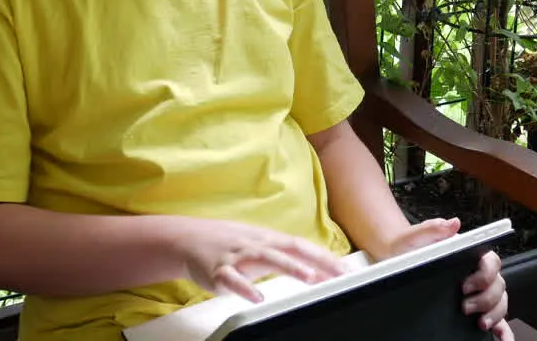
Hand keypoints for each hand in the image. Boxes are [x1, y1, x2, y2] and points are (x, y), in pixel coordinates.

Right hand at [169, 218, 350, 302]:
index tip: (348, 271)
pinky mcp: (220, 270)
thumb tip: (320, 271)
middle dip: (317, 261)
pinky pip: (233, 280)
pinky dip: (245, 288)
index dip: (326, 257)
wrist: (189, 238)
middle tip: (339, 274)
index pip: (303, 247)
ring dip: (290, 267)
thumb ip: (287, 258)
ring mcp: (238, 255)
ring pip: (267, 259)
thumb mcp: (260, 246)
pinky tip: (257, 298)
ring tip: (309, 278)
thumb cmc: (230, 244)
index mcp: (269, 239)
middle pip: (291, 249)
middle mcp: (257, 244)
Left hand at [380, 218, 510, 339]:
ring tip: (479, 322)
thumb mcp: (415, 236)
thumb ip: (433, 228)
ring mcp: (478, 289)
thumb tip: (452, 223)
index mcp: (469, 252)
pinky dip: (502, 328)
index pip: (491, 261)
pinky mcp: (474, 305)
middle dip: (486, 298)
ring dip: (494, 313)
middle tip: (465, 307)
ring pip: (500, 301)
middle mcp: (477, 270)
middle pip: (498, 284)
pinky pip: (496, 317)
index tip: (466, 285)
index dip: (485, 275)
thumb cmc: (408, 247)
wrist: (395, 259)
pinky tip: (500, 338)